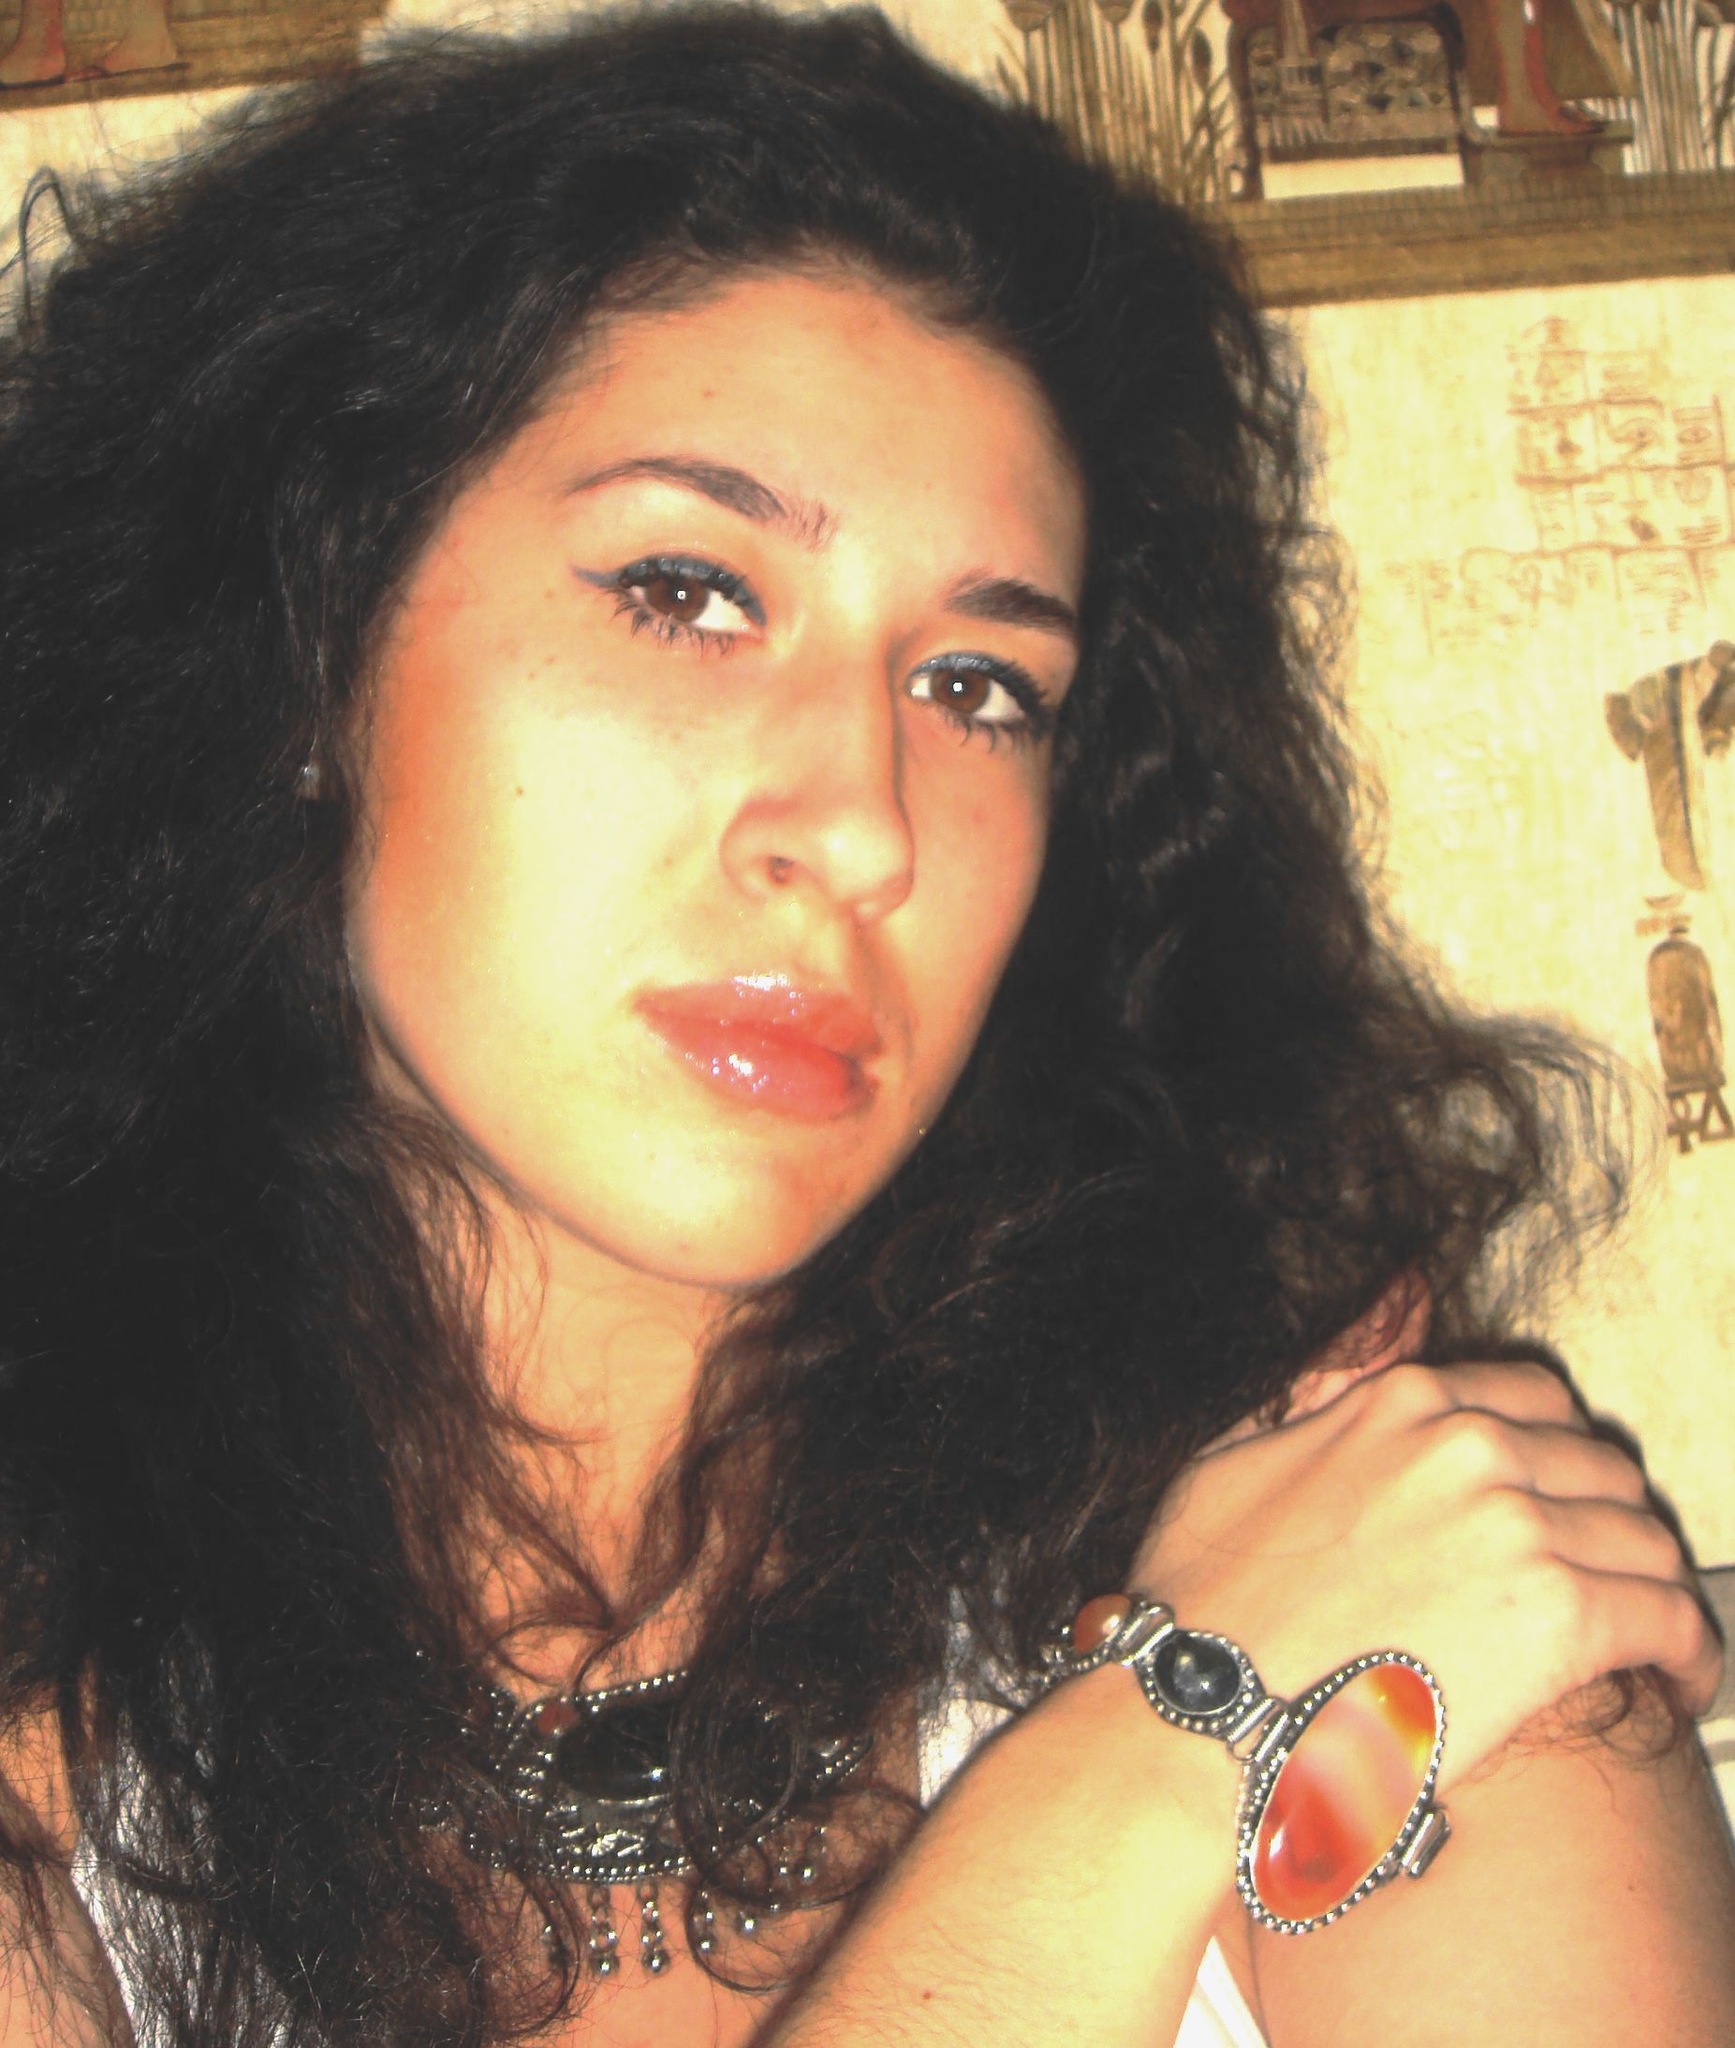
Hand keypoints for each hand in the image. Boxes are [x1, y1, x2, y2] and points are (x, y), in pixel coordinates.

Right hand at [1131, 1357, 1719, 1792]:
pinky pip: (1671, 1616)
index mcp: (1403, 1402)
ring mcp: (1516, 1522)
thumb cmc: (1204, 1603)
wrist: (1205, 1707)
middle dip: (1607, 1527)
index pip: (1535, 1401)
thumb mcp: (1236, 1455)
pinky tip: (1679, 1683)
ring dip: (1652, 1591)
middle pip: (1599, 1467)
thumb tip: (1366, 1338)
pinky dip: (1690, 1653)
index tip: (1560, 1511)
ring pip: (1644, 1539)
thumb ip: (1316, 1391)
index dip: (1558, 1462)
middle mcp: (1470, 1444)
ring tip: (1650, 1646)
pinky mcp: (1557, 1613)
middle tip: (1602, 1586)